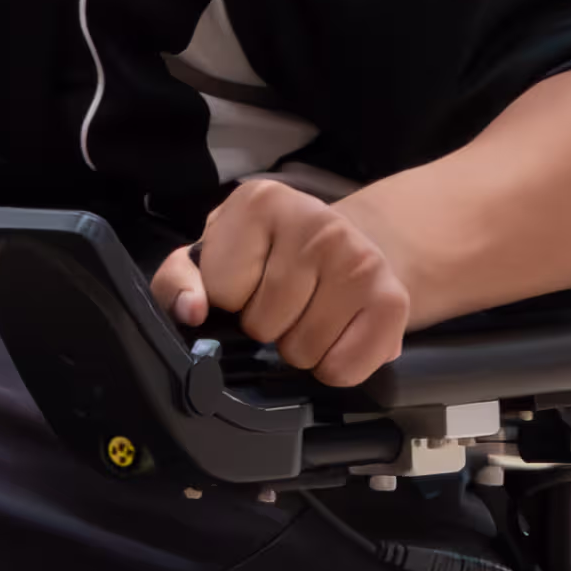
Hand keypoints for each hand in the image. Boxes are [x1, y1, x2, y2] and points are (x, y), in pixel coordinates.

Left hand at [152, 181, 412, 387]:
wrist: (349, 247)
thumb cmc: (268, 256)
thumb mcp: (210, 257)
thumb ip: (177, 281)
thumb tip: (191, 311)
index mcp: (259, 201)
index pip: (221, 291)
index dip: (229, 299)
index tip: (247, 283)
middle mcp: (317, 221)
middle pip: (263, 324)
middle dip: (265, 327)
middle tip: (283, 303)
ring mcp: (361, 259)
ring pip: (302, 352)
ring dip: (299, 348)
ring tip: (310, 315)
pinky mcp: (393, 300)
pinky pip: (343, 370)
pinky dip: (335, 368)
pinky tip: (339, 334)